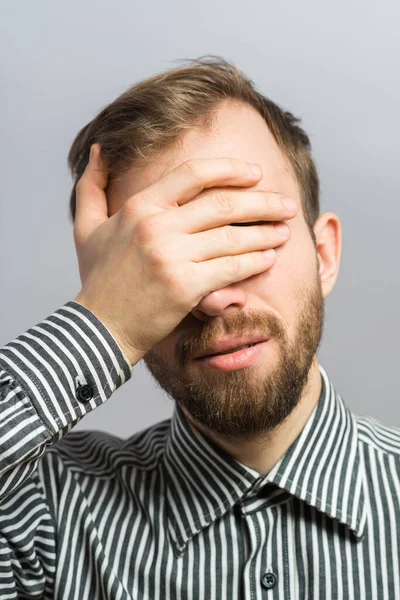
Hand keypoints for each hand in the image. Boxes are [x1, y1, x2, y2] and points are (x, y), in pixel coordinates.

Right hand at [73, 144, 296, 365]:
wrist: (99, 329)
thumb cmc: (97, 279)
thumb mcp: (86, 228)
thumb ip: (92, 185)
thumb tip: (101, 149)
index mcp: (139, 207)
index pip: (194, 173)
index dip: (231, 170)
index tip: (256, 173)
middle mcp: (156, 226)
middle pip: (222, 204)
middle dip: (262, 202)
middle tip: (286, 204)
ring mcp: (172, 256)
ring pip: (232, 236)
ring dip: (266, 232)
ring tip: (286, 230)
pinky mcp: (186, 286)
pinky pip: (232, 267)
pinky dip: (256, 261)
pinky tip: (270, 257)